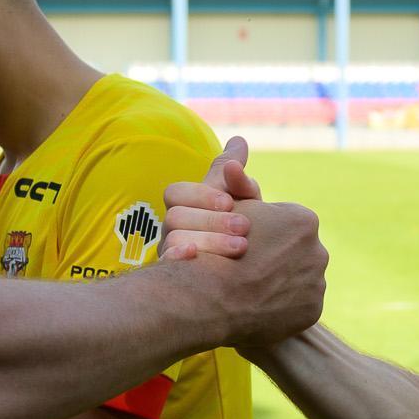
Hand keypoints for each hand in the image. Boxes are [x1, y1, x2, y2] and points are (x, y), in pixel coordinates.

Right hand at [160, 136, 261, 262]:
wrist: (250, 263)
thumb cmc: (241, 223)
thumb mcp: (243, 199)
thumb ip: (238, 176)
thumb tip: (238, 142)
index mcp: (184, 204)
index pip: (176, 193)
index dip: (201, 195)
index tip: (230, 202)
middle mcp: (172, 227)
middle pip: (175, 217)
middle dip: (212, 221)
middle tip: (245, 226)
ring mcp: (170, 252)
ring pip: (175, 240)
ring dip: (209, 241)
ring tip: (241, 247)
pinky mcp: (175, 275)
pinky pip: (167, 266)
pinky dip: (179, 258)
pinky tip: (198, 257)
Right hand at [162, 137, 325, 349]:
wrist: (210, 298)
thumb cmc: (211, 242)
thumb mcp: (216, 200)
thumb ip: (231, 173)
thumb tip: (239, 141)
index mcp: (302, 220)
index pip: (279, 223)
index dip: (254, 231)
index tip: (237, 240)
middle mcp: (319, 250)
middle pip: (290, 252)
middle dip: (269, 256)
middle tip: (240, 264)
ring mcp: (317, 283)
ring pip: (295, 279)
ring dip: (275, 281)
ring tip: (246, 287)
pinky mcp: (311, 311)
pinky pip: (297, 305)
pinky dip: (280, 306)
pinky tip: (256, 306)